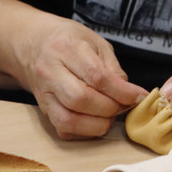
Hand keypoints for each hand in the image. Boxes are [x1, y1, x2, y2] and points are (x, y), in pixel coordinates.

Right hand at [17, 18, 148, 138]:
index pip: (96, 76)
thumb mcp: (95, 42)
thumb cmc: (69, 40)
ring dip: (97, 124)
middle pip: (81, 99)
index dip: (122, 91)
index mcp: (67, 48)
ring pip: (68, 119)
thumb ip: (112, 67)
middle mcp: (51, 71)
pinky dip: (83, 131)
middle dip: (109, 108)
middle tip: (123, 106)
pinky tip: (95, 121)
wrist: (32, 43)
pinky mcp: (42, 109)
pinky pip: (62, 128)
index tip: (139, 97)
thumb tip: (128, 93)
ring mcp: (43, 93)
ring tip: (110, 116)